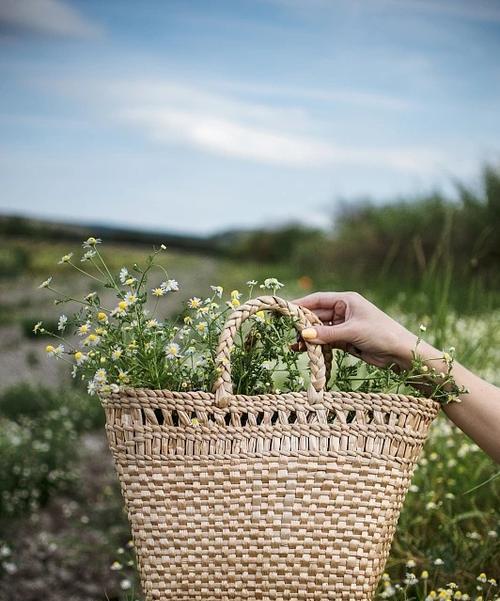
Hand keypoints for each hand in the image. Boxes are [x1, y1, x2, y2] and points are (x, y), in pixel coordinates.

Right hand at [291, 291, 417, 367]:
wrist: (400, 353)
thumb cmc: (380, 333)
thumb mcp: (352, 331)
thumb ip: (327, 333)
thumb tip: (303, 334)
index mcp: (346, 300)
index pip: (318, 300)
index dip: (301, 304)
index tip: (285, 310)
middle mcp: (343, 311)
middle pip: (316, 315)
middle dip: (302, 325)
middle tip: (288, 333)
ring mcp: (343, 326)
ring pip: (319, 330)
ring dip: (308, 337)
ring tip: (294, 346)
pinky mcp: (345, 340)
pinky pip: (325, 341)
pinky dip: (316, 345)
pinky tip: (304, 350)